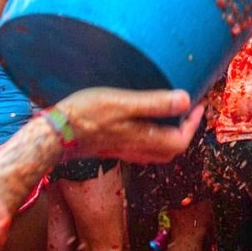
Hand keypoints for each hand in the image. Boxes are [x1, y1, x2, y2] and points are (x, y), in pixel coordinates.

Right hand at [56, 88, 203, 163]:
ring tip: (171, 111)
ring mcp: (124, 150)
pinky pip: (141, 146)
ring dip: (169, 132)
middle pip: (171, 148)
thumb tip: (186, 100)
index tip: (198, 104)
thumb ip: (155, 103)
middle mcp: (137, 149)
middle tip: (189, 109)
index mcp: (144, 139)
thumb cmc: (87, 115)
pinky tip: (144, 120)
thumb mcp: (124, 103)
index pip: (181, 140)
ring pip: (156, 149)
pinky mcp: (112, 146)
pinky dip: (152, 133)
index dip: (193, 123)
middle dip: (185, 130)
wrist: (53, 134)